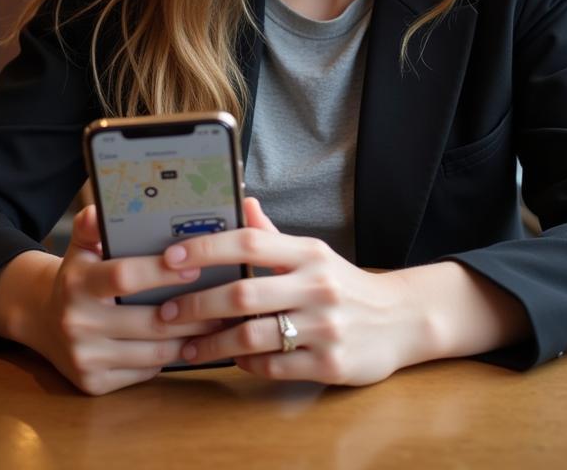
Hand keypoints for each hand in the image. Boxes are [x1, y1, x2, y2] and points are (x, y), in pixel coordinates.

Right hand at [33, 204, 223, 394]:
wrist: (43, 322)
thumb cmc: (78, 276)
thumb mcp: (81, 247)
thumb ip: (93, 224)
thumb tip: (103, 208)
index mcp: (77, 283)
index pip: (125, 277)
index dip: (162, 273)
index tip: (195, 268)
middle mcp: (77, 323)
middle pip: (149, 321)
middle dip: (192, 312)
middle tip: (224, 300)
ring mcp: (85, 358)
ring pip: (153, 352)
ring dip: (189, 338)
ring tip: (217, 323)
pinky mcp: (93, 385)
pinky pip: (145, 372)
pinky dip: (170, 358)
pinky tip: (191, 344)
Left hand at [156, 197, 424, 384]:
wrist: (401, 319)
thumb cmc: (344, 284)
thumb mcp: (313, 254)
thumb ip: (271, 235)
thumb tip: (241, 200)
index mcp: (308, 253)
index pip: (249, 243)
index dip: (206, 248)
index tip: (170, 258)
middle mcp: (316, 286)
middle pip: (243, 293)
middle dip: (196, 304)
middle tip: (164, 313)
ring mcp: (324, 326)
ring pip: (253, 335)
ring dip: (212, 343)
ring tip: (186, 346)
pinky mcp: (330, 364)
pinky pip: (274, 365)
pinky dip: (246, 363)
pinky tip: (231, 358)